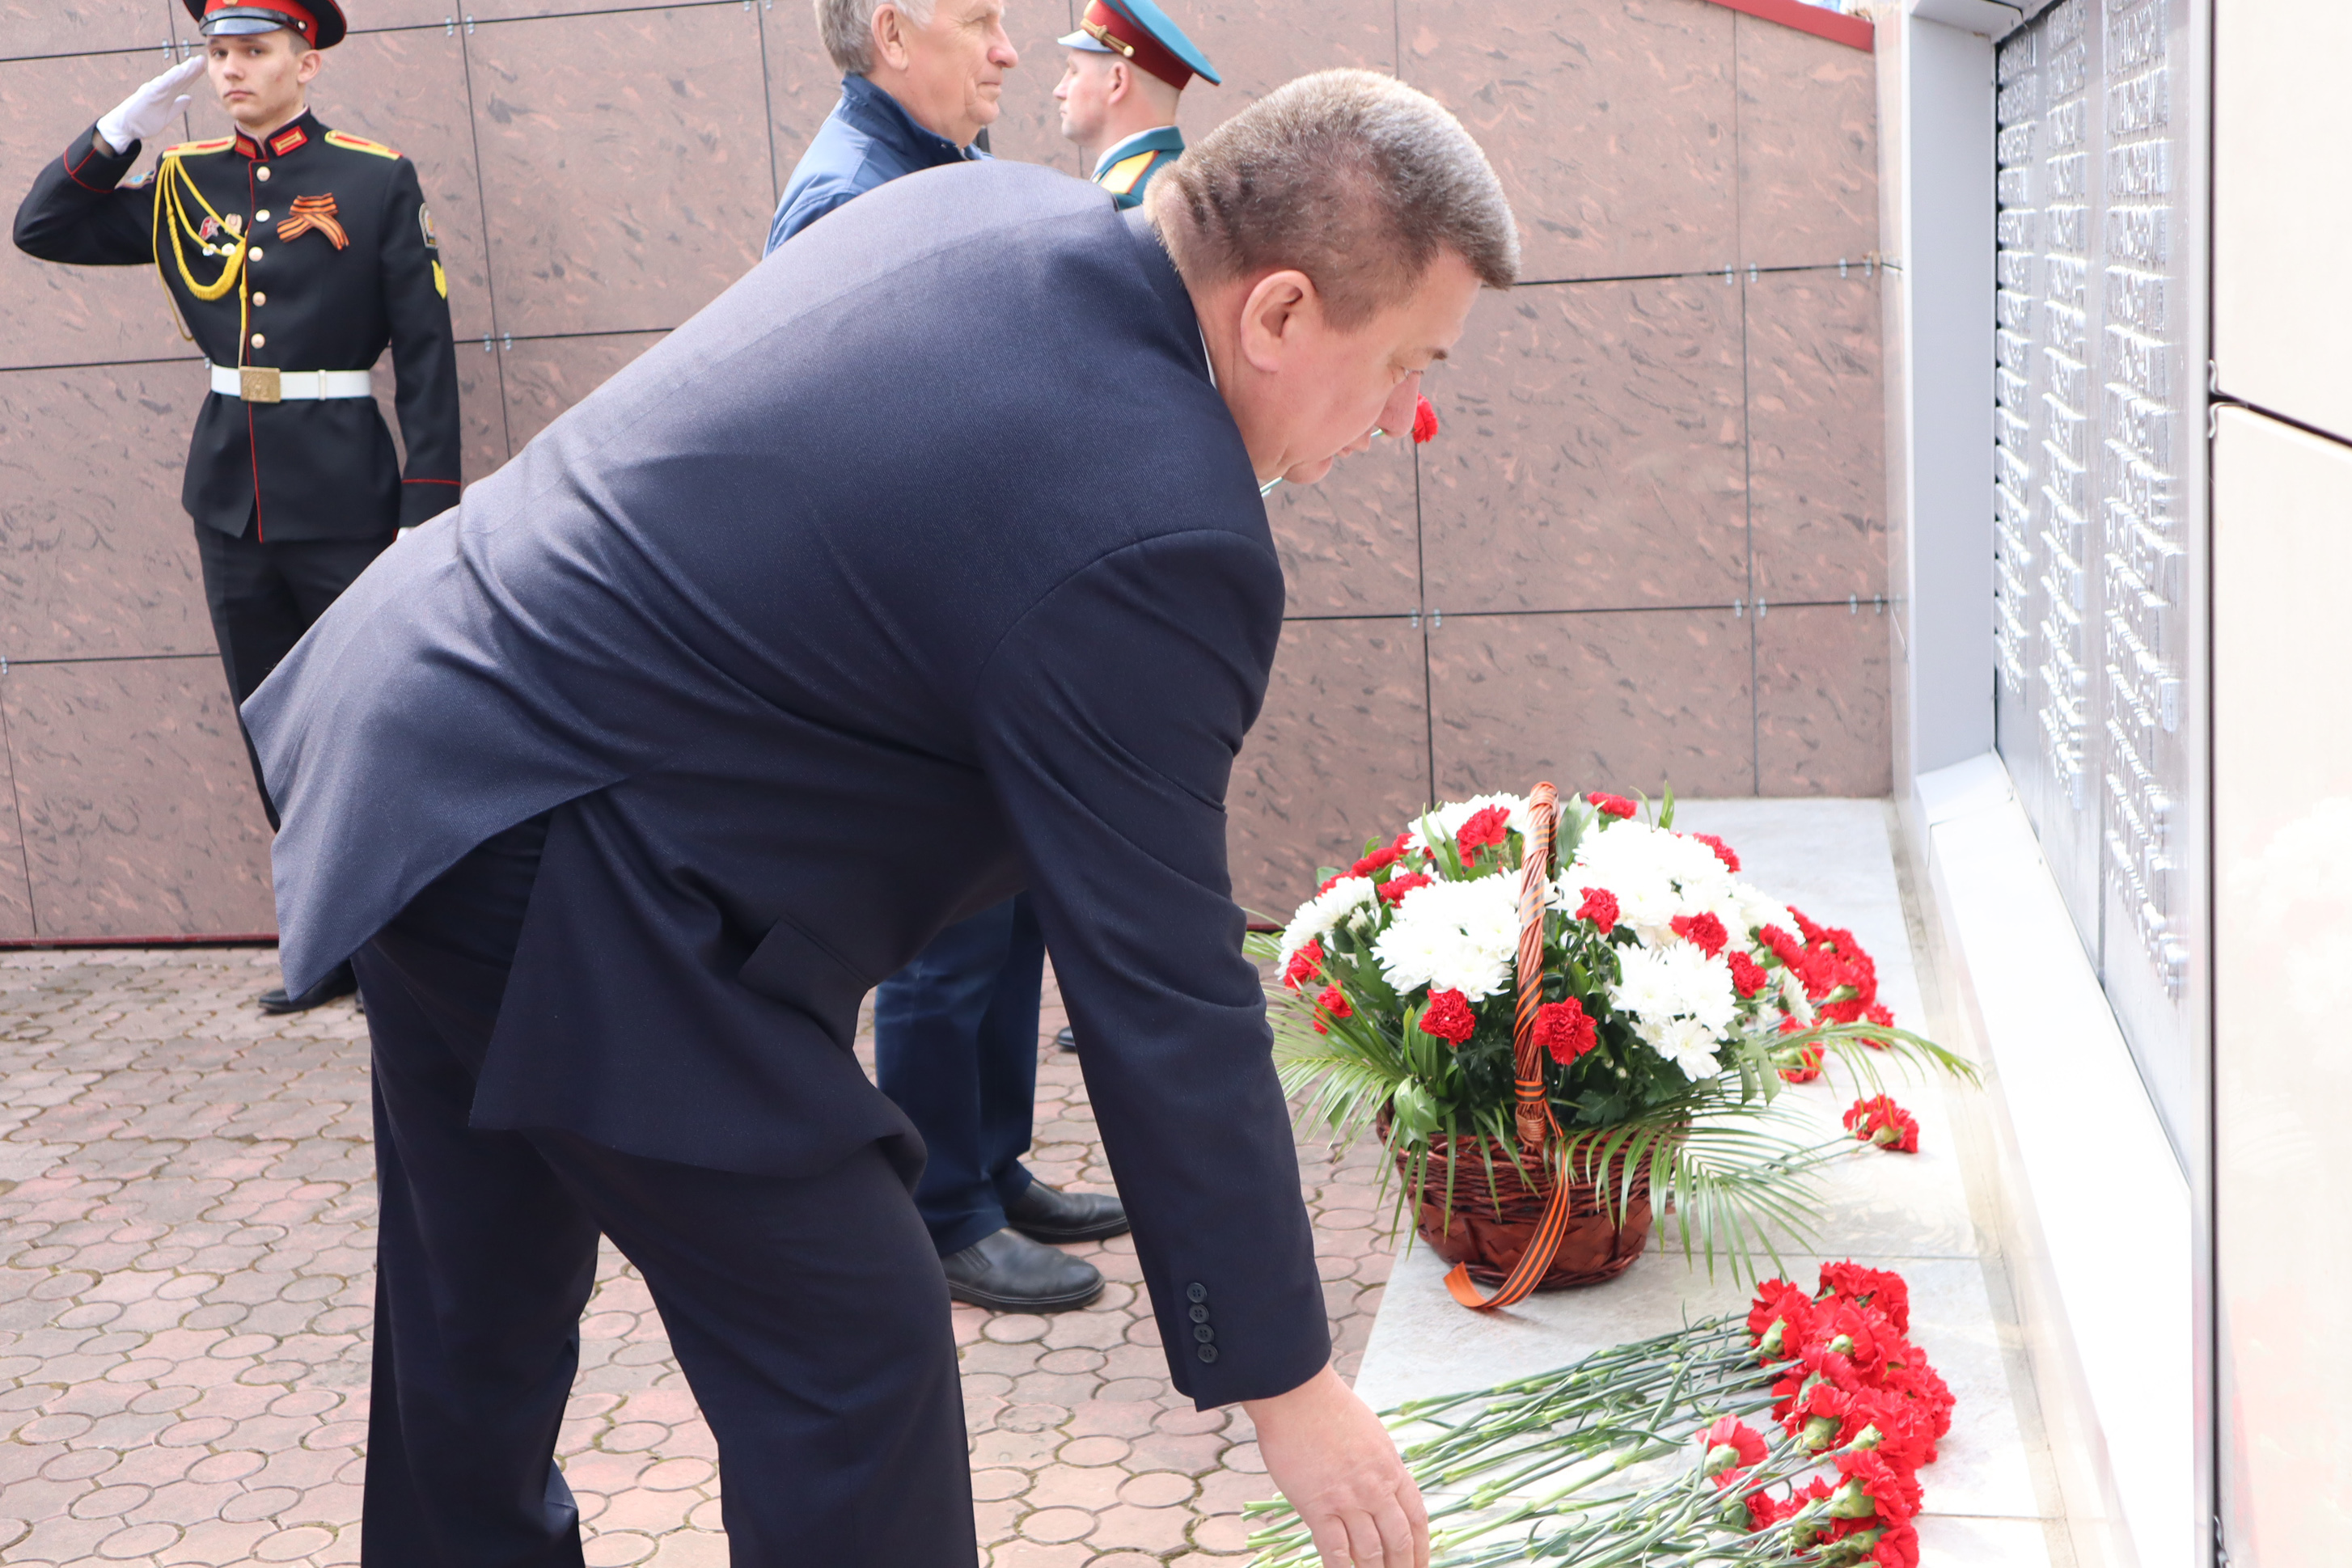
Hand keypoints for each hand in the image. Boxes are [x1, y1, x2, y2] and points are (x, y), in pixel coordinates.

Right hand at [96, 55, 205, 154]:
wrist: (126, 128)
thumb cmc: (144, 122)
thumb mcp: (167, 116)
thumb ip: (178, 107)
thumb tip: (189, 97)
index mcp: (167, 95)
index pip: (183, 83)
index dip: (193, 75)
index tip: (203, 65)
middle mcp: (161, 90)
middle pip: (179, 79)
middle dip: (191, 69)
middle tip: (201, 58)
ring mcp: (154, 91)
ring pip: (171, 79)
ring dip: (183, 71)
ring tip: (193, 62)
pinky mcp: (147, 95)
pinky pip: (161, 85)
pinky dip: (170, 78)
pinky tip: (179, 71)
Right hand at [1244, 1364, 1428, 1566]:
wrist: (1297, 1393)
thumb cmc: (1328, 1407)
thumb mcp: (1370, 1434)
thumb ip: (1379, 1465)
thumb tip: (1383, 1485)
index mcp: (1391, 1468)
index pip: (1416, 1518)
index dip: (1422, 1548)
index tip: (1421, 1565)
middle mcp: (1376, 1488)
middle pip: (1398, 1540)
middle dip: (1402, 1567)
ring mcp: (1348, 1499)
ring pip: (1370, 1551)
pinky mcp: (1317, 1506)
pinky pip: (1334, 1549)